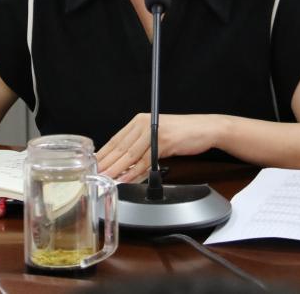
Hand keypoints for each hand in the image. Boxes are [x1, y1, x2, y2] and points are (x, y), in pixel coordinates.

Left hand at [96, 113, 222, 181]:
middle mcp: (144, 123)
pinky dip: (134, 172)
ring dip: (116, 169)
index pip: (116, 139)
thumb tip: (125, 163)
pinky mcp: (163, 141)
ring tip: (105, 178)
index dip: (103, 153)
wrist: (206, 128)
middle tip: (94, 175)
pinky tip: (125, 178)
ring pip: (130, 154)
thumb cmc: (183, 133)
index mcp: (140, 121)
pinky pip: (145, 160)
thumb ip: (142, 146)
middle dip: (106, 163)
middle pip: (119, 147)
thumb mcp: (158, 136)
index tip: (93, 165)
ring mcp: (153, 132)